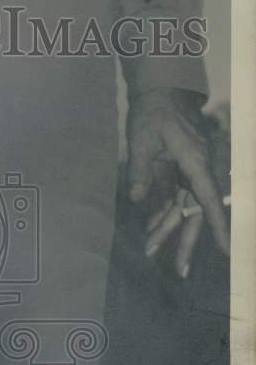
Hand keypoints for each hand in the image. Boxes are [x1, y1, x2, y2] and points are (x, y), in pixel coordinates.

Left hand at [126, 88, 229, 276]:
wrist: (159, 92)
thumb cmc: (153, 112)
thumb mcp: (142, 139)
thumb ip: (140, 170)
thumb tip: (137, 199)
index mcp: (195, 162)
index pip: (208, 200)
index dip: (219, 227)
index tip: (228, 251)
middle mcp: (197, 170)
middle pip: (195, 213)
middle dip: (186, 242)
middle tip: (179, 272)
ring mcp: (189, 171)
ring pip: (181, 208)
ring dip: (165, 229)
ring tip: (149, 250)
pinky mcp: (178, 171)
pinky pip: (172, 198)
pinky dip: (161, 213)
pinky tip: (150, 229)